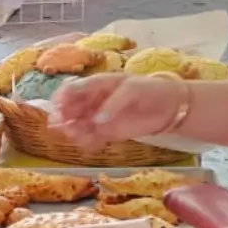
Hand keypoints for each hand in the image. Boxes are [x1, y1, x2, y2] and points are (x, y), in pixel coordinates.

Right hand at [50, 74, 182, 146]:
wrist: (168, 108)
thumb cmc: (149, 90)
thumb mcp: (131, 90)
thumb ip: (113, 104)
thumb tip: (96, 120)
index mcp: (95, 84)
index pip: (70, 88)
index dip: (61, 97)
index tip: (60, 108)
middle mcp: (92, 101)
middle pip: (68, 109)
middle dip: (63, 118)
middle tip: (67, 126)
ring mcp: (97, 118)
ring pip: (75, 125)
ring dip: (72, 132)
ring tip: (81, 136)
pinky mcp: (105, 133)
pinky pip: (88, 139)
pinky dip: (85, 143)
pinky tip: (92, 144)